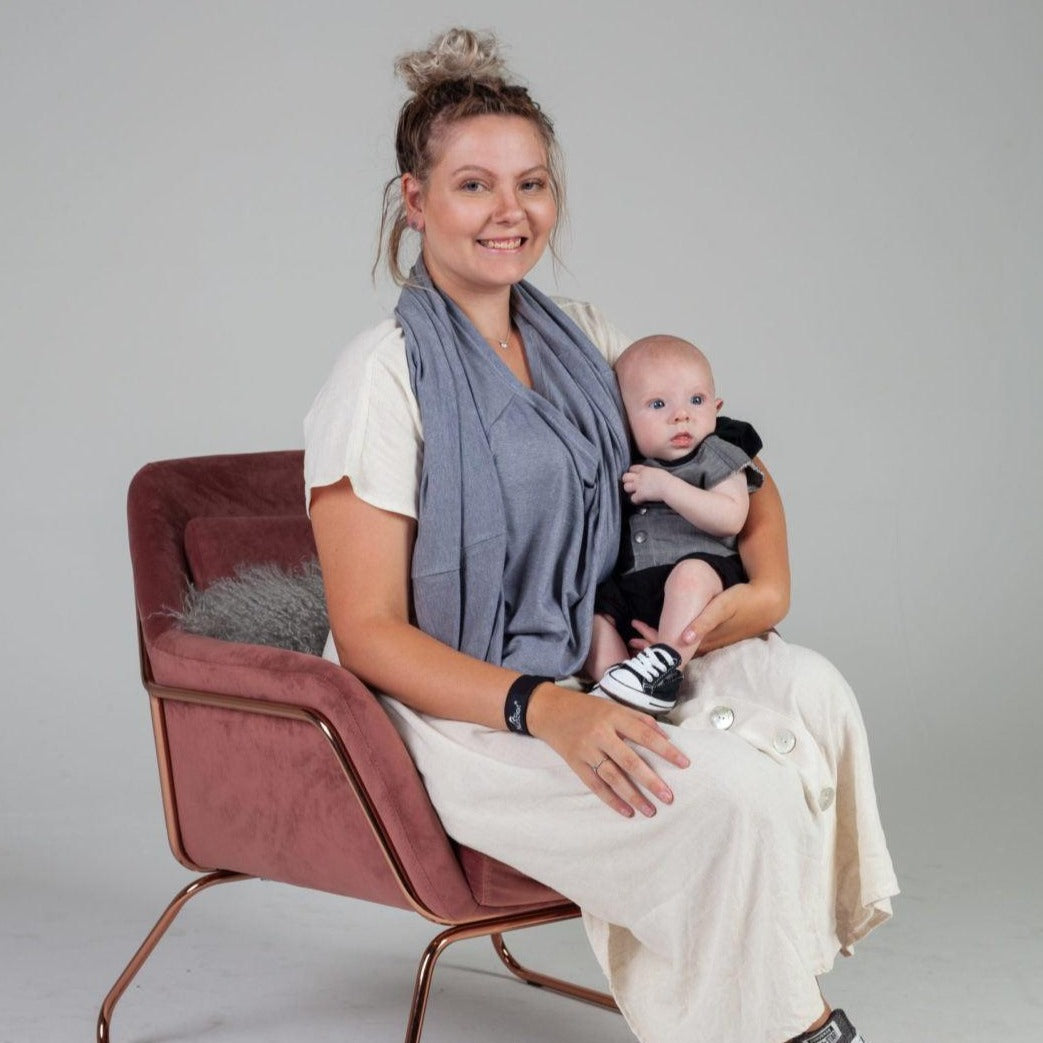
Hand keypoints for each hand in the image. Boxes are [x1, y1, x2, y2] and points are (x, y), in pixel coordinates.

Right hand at [526, 684, 689, 817]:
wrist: (548, 710)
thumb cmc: (586, 708)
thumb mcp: (612, 705)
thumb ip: (638, 719)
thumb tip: (664, 735)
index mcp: (613, 716)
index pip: (645, 735)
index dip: (666, 750)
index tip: (684, 763)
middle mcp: (601, 733)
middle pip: (630, 760)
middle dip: (651, 780)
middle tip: (669, 797)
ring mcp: (587, 750)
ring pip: (613, 777)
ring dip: (633, 795)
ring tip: (650, 810)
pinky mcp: (575, 763)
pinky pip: (595, 785)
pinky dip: (611, 800)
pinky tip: (626, 811)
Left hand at [622, 464, 670, 504]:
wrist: (669, 487)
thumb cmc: (668, 480)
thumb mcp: (658, 471)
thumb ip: (651, 472)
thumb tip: (650, 475)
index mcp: (645, 470)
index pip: (632, 468)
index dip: (632, 472)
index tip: (634, 476)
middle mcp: (640, 477)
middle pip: (625, 477)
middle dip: (627, 481)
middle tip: (632, 485)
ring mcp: (639, 486)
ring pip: (626, 487)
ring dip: (630, 491)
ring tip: (635, 493)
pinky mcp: (641, 494)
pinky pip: (632, 498)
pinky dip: (636, 500)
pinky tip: (640, 501)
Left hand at [629, 586, 743, 655]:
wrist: (766, 602)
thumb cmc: (742, 601)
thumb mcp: (721, 607)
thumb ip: (703, 622)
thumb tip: (683, 639)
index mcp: (703, 640)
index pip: (671, 648)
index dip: (652, 644)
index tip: (634, 637)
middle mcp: (704, 645)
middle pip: (672, 650)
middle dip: (652, 645)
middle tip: (632, 640)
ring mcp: (710, 642)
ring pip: (679, 647)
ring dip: (661, 642)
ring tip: (642, 638)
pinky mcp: (714, 636)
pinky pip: (688, 641)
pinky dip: (673, 638)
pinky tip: (668, 633)